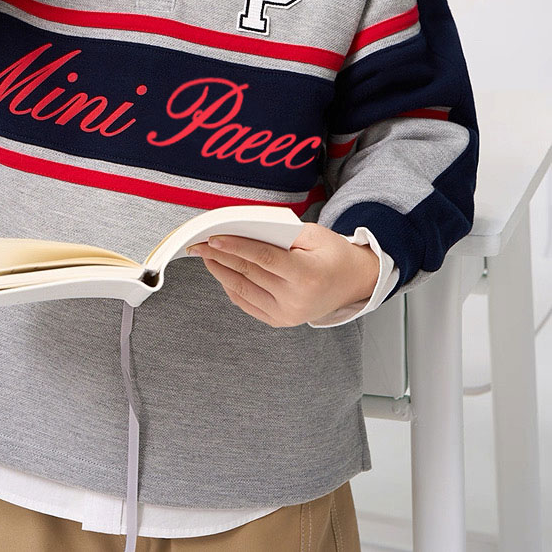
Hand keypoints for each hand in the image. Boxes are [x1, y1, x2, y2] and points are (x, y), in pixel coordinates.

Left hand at [185, 221, 380, 327]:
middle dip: (220, 256)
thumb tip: (243, 230)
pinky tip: (221, 272)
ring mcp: (287, 315)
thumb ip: (280, 234)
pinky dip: (231, 287)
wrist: (352, 283)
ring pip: (243, 290)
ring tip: (205, 255)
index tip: (213, 238)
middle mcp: (296, 300)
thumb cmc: (333, 253)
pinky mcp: (280, 321)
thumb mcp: (314, 235)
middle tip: (198, 243)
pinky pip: (247, 303)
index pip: (263, 258)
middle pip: (249, 273)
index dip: (236, 247)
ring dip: (220, 272)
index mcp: (306, 275)